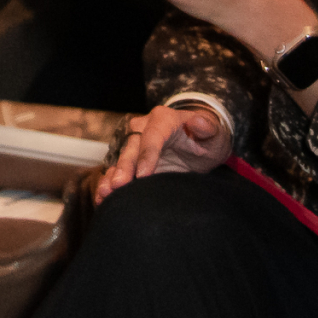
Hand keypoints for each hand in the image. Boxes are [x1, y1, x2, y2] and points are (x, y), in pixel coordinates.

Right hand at [95, 104, 232, 201]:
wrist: (198, 141)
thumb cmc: (207, 138)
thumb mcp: (213, 132)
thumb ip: (207, 127)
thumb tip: (200, 121)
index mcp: (163, 119)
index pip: (152, 136)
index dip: (147, 155)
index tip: (144, 175)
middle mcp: (143, 128)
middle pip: (132, 147)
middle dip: (124, 167)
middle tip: (118, 185)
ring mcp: (135, 144)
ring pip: (121, 159)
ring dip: (112, 176)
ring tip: (105, 193)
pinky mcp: (132, 159)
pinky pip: (118, 169)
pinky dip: (109, 183)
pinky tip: (103, 198)